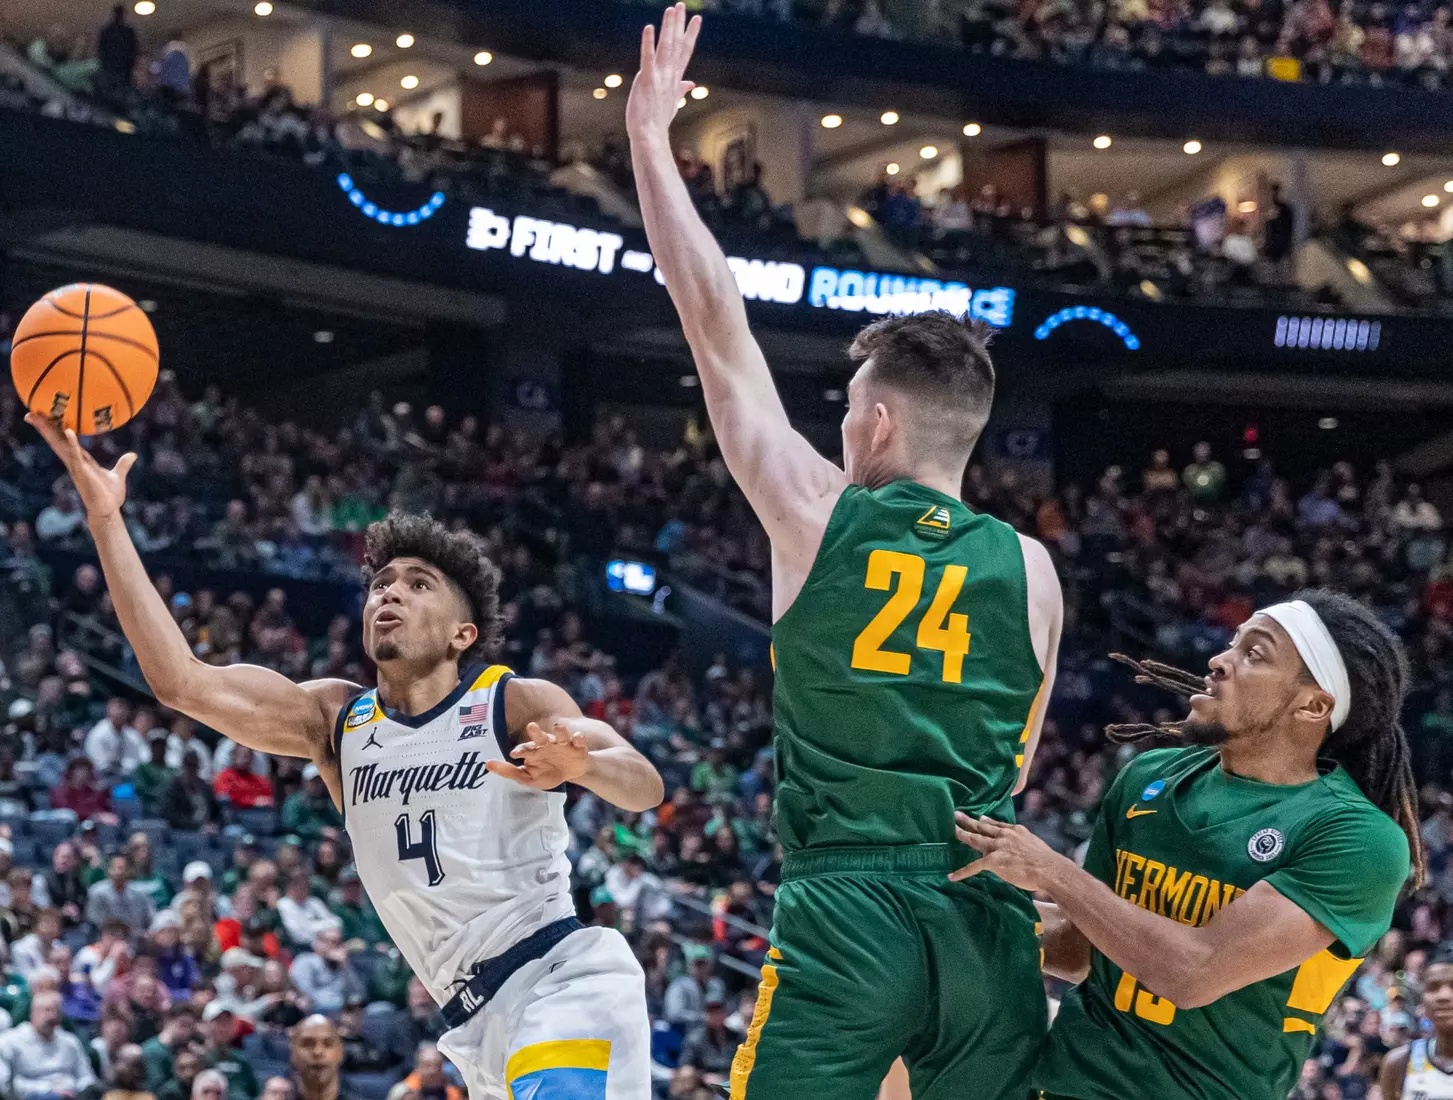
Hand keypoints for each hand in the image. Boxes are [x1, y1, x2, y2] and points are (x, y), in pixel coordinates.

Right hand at [24, 411, 135, 521]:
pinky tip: (67, 431)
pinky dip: (72, 443)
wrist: (108, 512)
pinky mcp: (82, 473)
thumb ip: (123, 465)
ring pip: (60, 445)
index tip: (45, 416)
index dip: (55, 429)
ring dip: (49, 431)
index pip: (65, 441)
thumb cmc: (109, 496)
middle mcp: (75, 462)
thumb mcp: (118, 476)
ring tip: (36, 416)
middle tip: (29, 412)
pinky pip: (76, 456)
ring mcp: (76, 467)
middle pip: (56, 441)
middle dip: (44, 427)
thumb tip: (132, 455)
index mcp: (81, 460)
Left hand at [487, 721, 589, 789]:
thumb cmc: (547, 772)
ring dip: (560, 730)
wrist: (572, 771)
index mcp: (535, 751)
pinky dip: (579, 737)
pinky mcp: (578, 747)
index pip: (525, 749)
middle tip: (530, 726)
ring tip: (558, 726)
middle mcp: (548, 744)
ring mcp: (563, 744)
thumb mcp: (528, 777)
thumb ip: (508, 772)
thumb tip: (487, 764)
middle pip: (541, 736)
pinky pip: (579, 740)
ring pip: (561, 735)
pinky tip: (578, 736)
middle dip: (536, 732)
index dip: (520, 750)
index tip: (514, 754)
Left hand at [626, 3, 701, 140]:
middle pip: (677, 46)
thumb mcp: (672, 102)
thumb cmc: (657, 122)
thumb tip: (690, 83)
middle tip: (681, 5)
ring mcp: (659, 78)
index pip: (684, 52)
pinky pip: (647, 59)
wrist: (650, 137)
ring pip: (666, 48)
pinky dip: (648, 43)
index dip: (690, 35)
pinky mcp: (646, 81)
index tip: (696, 19)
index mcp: (675, 79)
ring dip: (669, 28)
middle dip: (680, 25)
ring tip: (671, 10)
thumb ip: (680, 89)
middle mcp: (670, 76)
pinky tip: (649, 28)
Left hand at [950, 812, 1068, 892]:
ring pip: (975, 839)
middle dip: (968, 821)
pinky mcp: (993, 860)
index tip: (980, 817)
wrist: (1049, 869)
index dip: (986, 821)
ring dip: (962, 834)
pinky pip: (974, 866)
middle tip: (956, 814)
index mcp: (1015, 831)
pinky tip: (952, 876)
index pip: (997, 825)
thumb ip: (1023, 842)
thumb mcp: (1034, 844)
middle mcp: (1004, 835)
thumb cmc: (1046, 861)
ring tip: (953, 831)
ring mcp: (998, 847)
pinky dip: (962, 872)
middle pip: (982, 827)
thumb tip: (1021, 847)